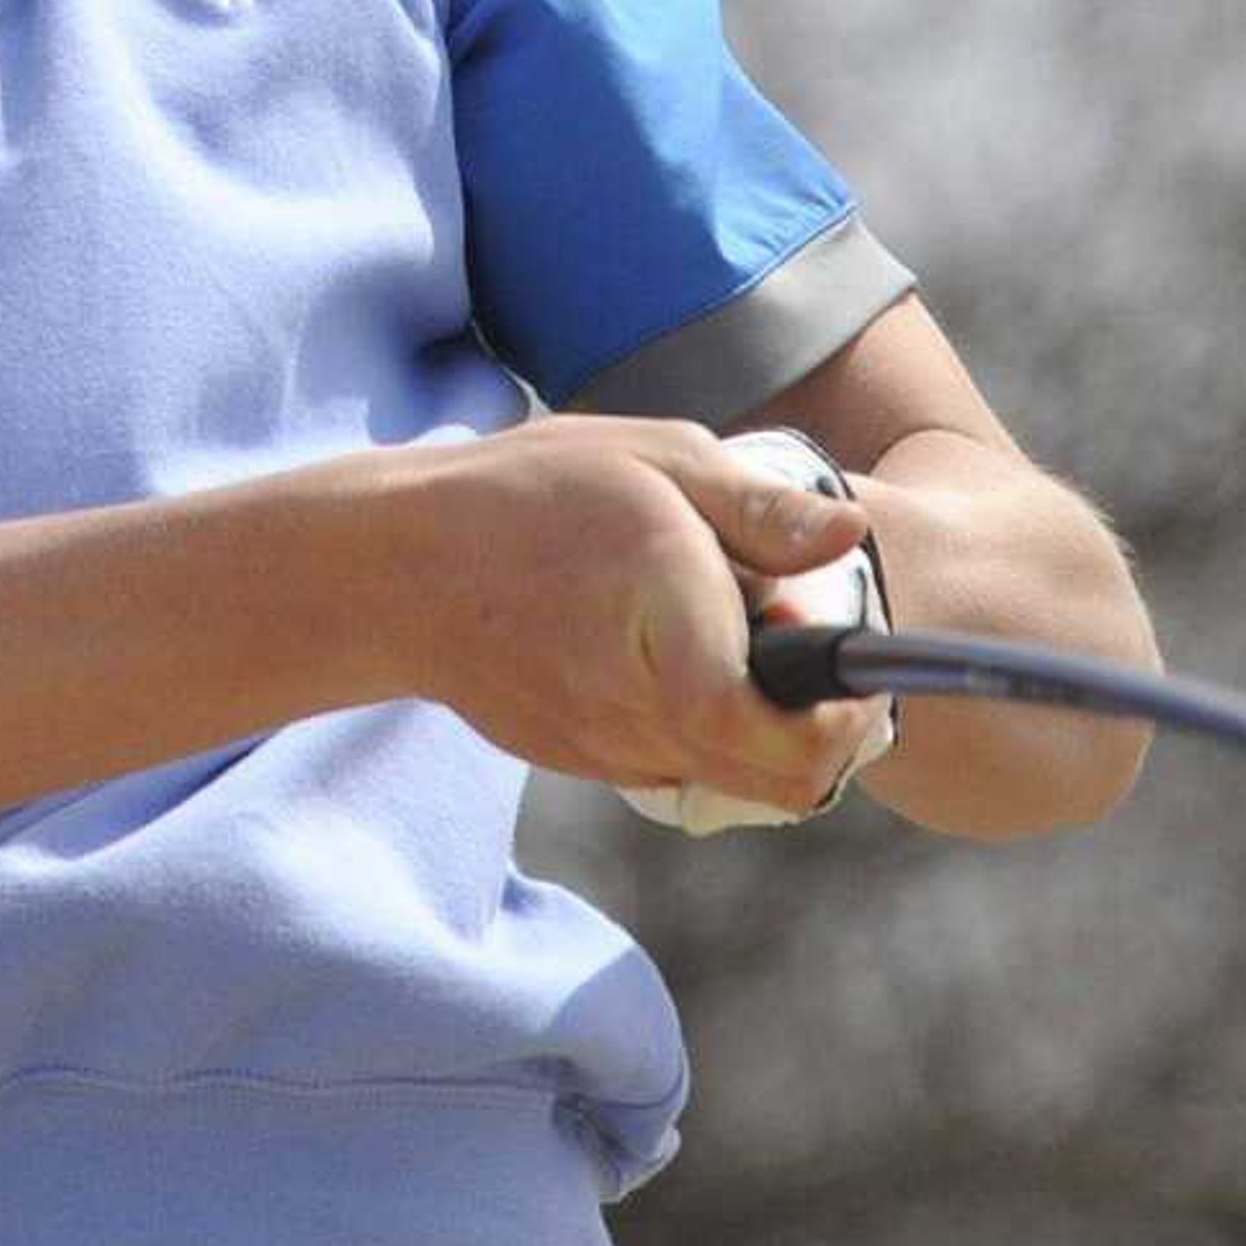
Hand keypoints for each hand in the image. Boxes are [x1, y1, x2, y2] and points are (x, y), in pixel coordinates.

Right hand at [395, 416, 888, 813]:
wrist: (393, 566)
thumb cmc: (526, 496)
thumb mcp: (656, 462)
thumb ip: (763, 510)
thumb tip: (852, 536)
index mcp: (676, 653)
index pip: (797, 747)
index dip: (847, 718)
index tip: (846, 657)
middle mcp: (645, 726)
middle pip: (781, 783)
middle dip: (819, 727)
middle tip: (804, 643)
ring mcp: (609, 753)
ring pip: (731, 778)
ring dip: (759, 724)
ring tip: (729, 632)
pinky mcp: (582, 758)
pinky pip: (675, 763)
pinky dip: (701, 723)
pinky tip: (672, 649)